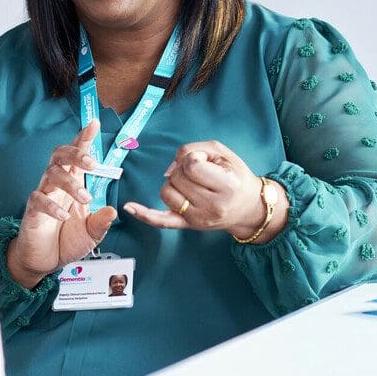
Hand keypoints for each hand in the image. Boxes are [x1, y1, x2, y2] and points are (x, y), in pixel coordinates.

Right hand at [6, 120, 117, 287]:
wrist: (46, 261)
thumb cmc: (67, 240)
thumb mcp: (92, 233)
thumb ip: (101, 221)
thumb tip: (113, 210)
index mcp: (73, 183)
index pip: (78, 156)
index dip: (84, 139)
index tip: (94, 124)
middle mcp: (58, 185)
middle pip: (60, 156)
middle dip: (76, 154)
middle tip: (92, 164)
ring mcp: (44, 195)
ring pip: (51, 174)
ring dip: (70, 183)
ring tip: (85, 198)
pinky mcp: (32, 210)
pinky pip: (39, 200)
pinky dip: (52, 206)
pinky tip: (64, 215)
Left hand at [123, 140, 286, 241]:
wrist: (247, 206)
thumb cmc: (235, 176)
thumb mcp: (222, 153)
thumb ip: (193, 150)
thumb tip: (170, 168)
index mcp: (226, 186)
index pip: (192, 165)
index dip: (193, 158)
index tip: (204, 161)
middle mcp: (212, 206)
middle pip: (176, 178)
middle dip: (183, 169)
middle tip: (200, 173)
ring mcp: (197, 219)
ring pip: (166, 193)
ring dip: (173, 183)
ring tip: (190, 184)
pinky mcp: (187, 225)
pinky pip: (161, 221)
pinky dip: (144, 214)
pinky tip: (129, 207)